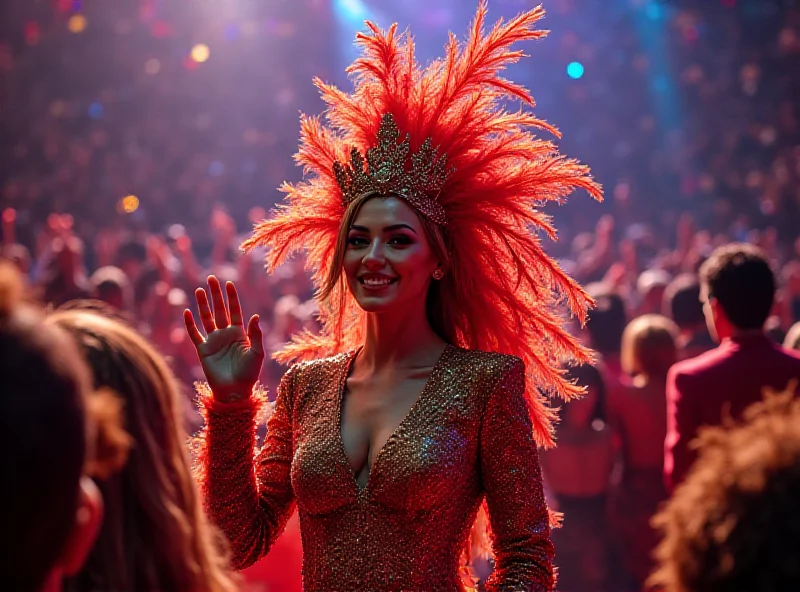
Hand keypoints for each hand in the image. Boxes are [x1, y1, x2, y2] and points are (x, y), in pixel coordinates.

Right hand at [184, 276, 264, 401]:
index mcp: (240, 333)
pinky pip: (195, 334)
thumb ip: (256, 335)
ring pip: (206, 318)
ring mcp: (213, 341)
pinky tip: (186, 312)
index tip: (229, 283)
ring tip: (199, 290)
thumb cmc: (249, 373)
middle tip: (211, 278)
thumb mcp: (257, 353)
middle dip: (216, 294)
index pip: (235, 310)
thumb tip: (255, 316)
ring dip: (203, 304)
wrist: (235, 391)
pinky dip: (190, 324)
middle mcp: (225, 334)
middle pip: (219, 310)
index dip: (232, 297)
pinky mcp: (203, 351)